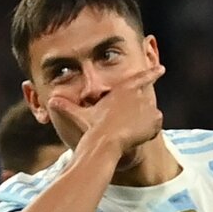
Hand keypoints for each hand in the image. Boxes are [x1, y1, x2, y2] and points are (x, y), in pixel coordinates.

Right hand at [47, 64, 165, 153]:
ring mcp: (148, 106)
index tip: (162, 68)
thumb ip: (66, 108)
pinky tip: (140, 135)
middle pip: (146, 99)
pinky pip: (156, 124)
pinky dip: (150, 130)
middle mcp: (138, 94)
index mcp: (123, 88)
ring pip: (150, 113)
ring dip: (144, 121)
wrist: (106, 142)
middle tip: (134, 119)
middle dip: (141, 109)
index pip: (141, 77)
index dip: (152, 72)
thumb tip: (50, 101)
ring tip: (132, 131)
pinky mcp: (155, 120)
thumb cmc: (91, 128)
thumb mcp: (79, 115)